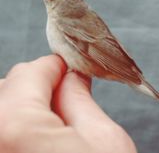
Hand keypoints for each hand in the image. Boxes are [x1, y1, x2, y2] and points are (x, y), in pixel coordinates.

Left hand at [0, 55, 136, 152]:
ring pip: (3, 108)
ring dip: (28, 103)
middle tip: (67, 91)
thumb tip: (72, 77)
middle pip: (8, 88)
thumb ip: (80, 99)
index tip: (71, 69)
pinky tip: (45, 133)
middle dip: (38, 84)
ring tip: (57, 115)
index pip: (28, 73)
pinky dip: (20, 123)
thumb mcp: (103, 138)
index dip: (55, 66)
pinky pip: (4, 131)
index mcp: (18, 127)